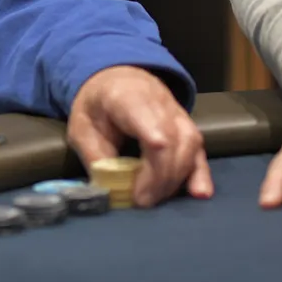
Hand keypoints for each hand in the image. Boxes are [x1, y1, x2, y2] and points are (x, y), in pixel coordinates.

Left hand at [68, 65, 211, 206]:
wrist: (116, 80)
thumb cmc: (97, 106)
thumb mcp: (81, 128)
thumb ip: (96, 158)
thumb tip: (112, 190)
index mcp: (128, 97)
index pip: (152, 125)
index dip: (154, 158)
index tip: (140, 190)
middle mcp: (160, 102)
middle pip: (174, 141)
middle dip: (161, 178)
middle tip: (142, 201)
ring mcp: (179, 113)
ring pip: (190, 145)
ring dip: (177, 178)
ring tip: (157, 199)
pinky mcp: (188, 126)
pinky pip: (199, 151)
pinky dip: (200, 173)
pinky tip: (199, 193)